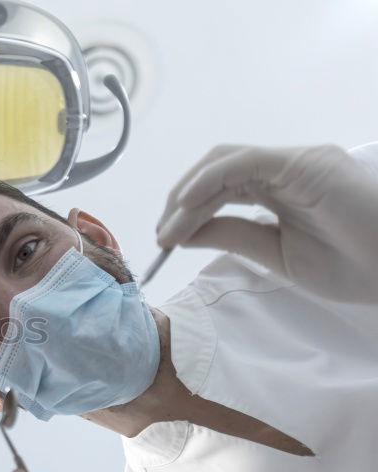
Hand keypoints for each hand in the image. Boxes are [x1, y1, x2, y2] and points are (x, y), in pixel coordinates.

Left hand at [156, 144, 377, 302]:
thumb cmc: (353, 265)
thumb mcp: (276, 254)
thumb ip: (233, 236)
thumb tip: (185, 232)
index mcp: (280, 188)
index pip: (220, 186)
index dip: (187, 209)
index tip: (166, 240)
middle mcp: (285, 169)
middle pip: (214, 171)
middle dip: (180, 201)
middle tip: (162, 236)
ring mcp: (295, 162)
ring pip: (223, 164)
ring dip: (188, 196)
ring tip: (170, 230)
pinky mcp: (303, 163)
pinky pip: (243, 162)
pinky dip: (209, 181)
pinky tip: (188, 206)